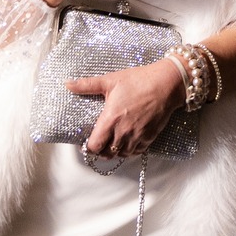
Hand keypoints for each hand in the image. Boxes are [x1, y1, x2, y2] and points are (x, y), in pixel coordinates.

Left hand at [69, 59, 183, 157]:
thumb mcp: (111, 80)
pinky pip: (136, 152)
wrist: (167, 84)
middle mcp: (123, 132)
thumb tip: (68, 84)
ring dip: (114, 152)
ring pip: (121, 155)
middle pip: (106, 154)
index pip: (94, 146)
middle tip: (97, 144)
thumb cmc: (139, 80)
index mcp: (111, 119)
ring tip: (110, 144)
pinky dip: (129, 150)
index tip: (86, 142)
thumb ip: (87, 85)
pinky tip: (126, 143)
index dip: (88, 147)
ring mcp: (137, 136)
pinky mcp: (149, 137)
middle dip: (99, 151)